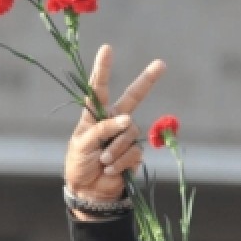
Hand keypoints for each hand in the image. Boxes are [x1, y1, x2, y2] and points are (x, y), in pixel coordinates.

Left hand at [64, 46, 164, 206]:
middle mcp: (113, 121)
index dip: (103, 69)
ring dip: (114, 149)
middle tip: (161, 64)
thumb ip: (102, 129)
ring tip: (102, 161)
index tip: (107, 49)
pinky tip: (110, 169)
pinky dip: (120, 161)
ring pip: (129, 132)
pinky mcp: (134, 153)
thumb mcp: (82, 143)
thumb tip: (127, 120)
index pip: (98, 89)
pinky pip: (133, 151)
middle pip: (133, 97)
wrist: (88, 191)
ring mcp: (125, 136)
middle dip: (147, 80)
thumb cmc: (78, 164)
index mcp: (95, 115)